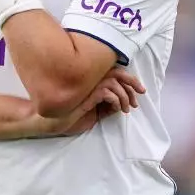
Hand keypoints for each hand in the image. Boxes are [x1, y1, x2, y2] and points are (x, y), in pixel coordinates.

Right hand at [17, 68, 145, 137]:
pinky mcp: (85, 92)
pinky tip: (115, 109)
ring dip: (124, 96)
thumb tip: (120, 105)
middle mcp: (91, 80)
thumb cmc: (70, 118)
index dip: (130, 80)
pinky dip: (116, 100)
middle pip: (118, 72)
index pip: (115, 73)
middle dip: (133, 82)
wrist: (54, 122)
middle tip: (141, 94)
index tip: (141, 91)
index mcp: (93, 82)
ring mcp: (88, 85)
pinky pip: (107, 91)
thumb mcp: (94, 113)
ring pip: (114, 82)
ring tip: (125, 109)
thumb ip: (105, 107)